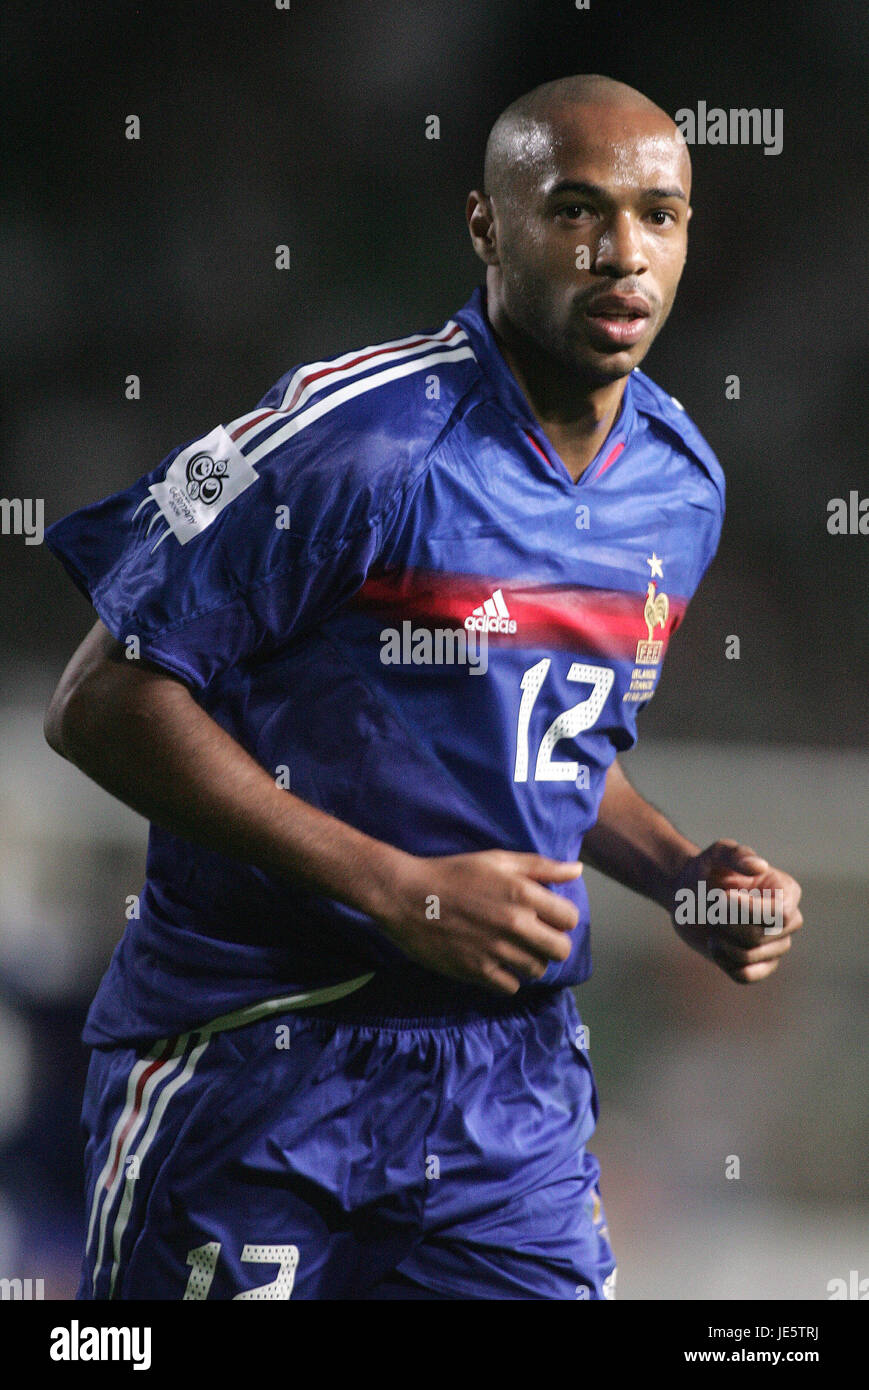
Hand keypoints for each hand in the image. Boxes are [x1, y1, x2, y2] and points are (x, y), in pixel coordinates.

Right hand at [374, 850, 581, 994]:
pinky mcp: (477, 971)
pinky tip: (494, 963)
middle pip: (561, 950)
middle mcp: (515, 924)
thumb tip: (576, 871)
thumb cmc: (453, 873)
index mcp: (523, 894)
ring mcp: (497, 950)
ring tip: (512, 949)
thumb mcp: (497, 860)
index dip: (560, 917)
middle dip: (552, 944)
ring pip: (538, 970)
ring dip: (530, 961)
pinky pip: (511, 987)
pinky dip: (507, 978)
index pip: (570, 918)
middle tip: (534, 937)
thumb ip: (540, 866)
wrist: (406, 896)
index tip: (546, 916)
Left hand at [669, 839, 802, 982]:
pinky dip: (725, 962)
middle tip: (711, 907)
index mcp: (786, 892)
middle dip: (730, 924)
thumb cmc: (707, 869)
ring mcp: (773, 945)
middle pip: (765, 937)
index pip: (781, 914)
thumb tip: (760, 866)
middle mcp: (786, 921)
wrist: (688, 893)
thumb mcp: (716, 854)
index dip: (749, 910)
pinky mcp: (756, 963)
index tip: (720, 897)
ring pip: (752, 956)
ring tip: (711, 923)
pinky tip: (713, 944)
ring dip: (722, 940)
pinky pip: (746, 975)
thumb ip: (736, 854)